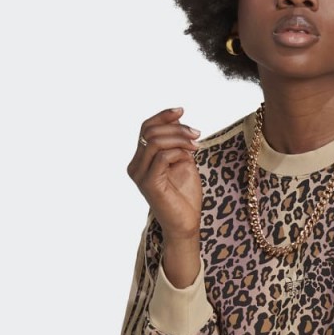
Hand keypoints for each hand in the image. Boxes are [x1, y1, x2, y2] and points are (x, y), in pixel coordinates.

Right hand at [126, 107, 202, 240]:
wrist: (186, 224)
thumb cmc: (185, 197)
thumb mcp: (183, 163)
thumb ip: (178, 144)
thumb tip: (179, 120)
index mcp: (141, 160)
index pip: (146, 128)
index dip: (163, 116)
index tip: (182, 110)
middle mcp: (136, 166)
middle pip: (150, 131)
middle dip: (176, 128)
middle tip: (197, 134)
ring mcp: (140, 175)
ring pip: (155, 141)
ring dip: (179, 139)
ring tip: (196, 146)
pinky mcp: (148, 183)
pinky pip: (162, 156)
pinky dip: (178, 153)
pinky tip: (189, 158)